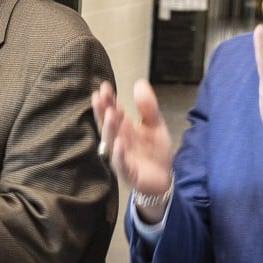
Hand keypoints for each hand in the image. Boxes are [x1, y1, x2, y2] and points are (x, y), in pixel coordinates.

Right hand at [91, 82, 174, 217]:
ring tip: (110, 114)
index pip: (112, 111)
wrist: (164, 179)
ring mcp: (121, 157)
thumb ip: (147, 107)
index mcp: (124, 128)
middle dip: (102, 111)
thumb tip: (140, 82)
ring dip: (109, 128)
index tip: (104, 86)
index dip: (108, 100)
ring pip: (111, 142)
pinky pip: (121, 163)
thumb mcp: (155, 125)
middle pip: (107, 124)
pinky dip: (119, 154)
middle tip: (99, 97)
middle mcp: (118, 141)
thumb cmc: (154, 152)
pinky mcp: (128, 173)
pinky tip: (119, 143)